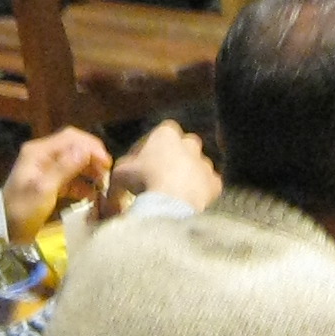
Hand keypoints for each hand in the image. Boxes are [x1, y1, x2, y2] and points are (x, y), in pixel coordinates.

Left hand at [2, 127, 115, 244]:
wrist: (3, 230)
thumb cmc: (22, 210)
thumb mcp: (43, 190)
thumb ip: (64, 168)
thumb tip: (86, 150)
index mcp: (38, 151)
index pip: (70, 138)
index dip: (91, 147)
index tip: (107, 163)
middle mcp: (42, 155)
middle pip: (74, 148)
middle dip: (92, 159)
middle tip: (107, 175)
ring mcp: (45, 169)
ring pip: (74, 162)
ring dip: (89, 171)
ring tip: (103, 186)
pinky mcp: (49, 183)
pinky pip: (70, 177)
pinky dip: (82, 184)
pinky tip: (92, 195)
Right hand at [103, 118, 220, 218]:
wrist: (172, 202)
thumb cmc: (144, 179)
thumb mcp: (120, 172)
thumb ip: (121, 170)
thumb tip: (119, 180)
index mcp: (167, 133)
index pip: (158, 134)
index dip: (147, 149)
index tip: (140, 164)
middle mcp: (190, 143)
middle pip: (182, 148)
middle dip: (172, 159)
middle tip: (158, 177)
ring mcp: (205, 163)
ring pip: (196, 166)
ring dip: (187, 176)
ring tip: (173, 193)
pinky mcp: (215, 183)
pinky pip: (207, 186)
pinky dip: (199, 192)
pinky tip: (187, 202)